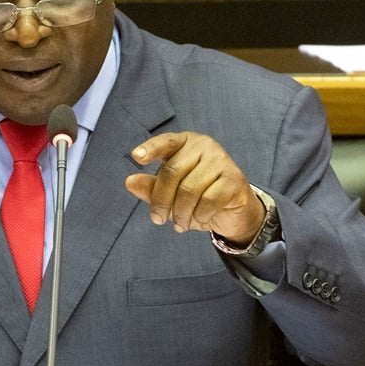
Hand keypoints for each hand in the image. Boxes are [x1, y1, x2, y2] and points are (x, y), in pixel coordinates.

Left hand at [124, 131, 264, 243]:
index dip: (150, 149)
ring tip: (180, 223)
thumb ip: (151, 187)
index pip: (166, 142)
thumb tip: (130, 182)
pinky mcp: (234, 180)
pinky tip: (198, 219)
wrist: (234, 211)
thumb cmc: (199, 198)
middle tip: (158, 220)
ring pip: (189, 190)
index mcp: (186, 143)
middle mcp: (204, 146)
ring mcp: (221, 161)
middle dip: (161, 201)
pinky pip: (208, 200)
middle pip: (172, 172)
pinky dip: (199, 215)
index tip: (136, 157)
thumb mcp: (171, 194)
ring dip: (180, 213)